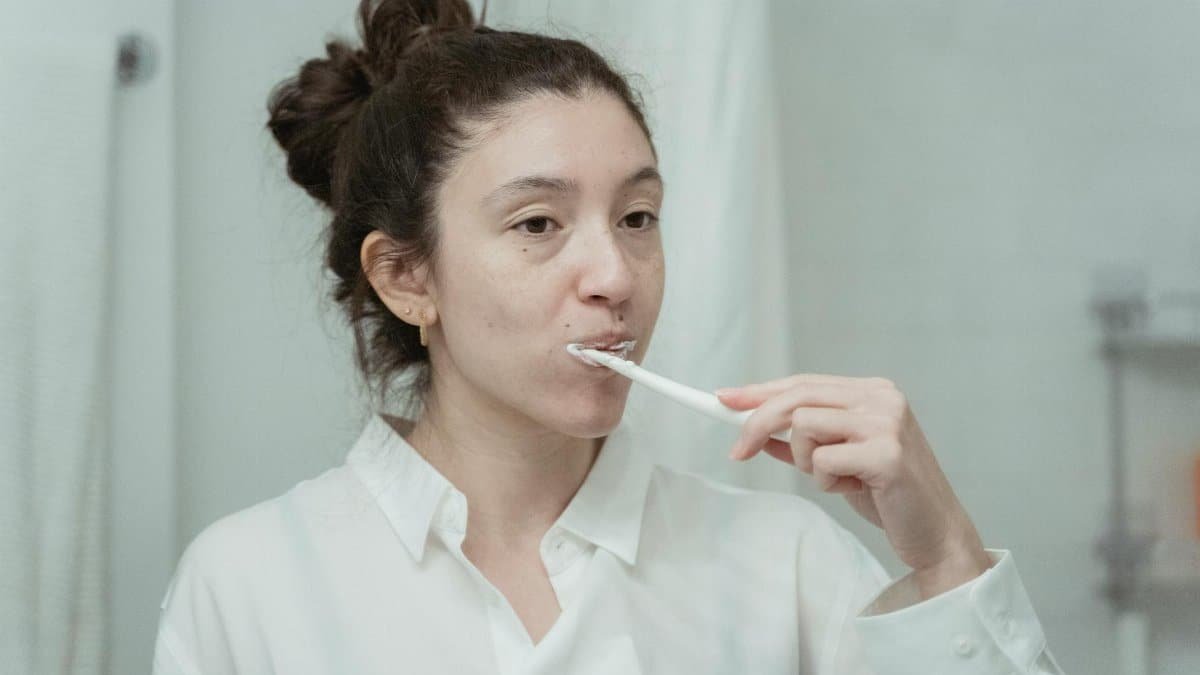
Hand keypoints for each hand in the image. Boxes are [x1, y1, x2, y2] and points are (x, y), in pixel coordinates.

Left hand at [716, 374, 991, 586]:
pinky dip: (826, 482)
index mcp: (872, 391)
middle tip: (736, 452)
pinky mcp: (886, 453)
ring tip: (836, 479)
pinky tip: (854, 490)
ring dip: (805, 461)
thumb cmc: (887, 494)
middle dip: (756, 424)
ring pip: (804, 426)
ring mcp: (887, 423)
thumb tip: (751, 427)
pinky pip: (822, 461)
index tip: (723, 399)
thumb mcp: (838, 459)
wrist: (934, 532)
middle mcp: (882, 398)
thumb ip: (803, 439)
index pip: (803, 383)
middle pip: (797, 398)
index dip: (760, 391)